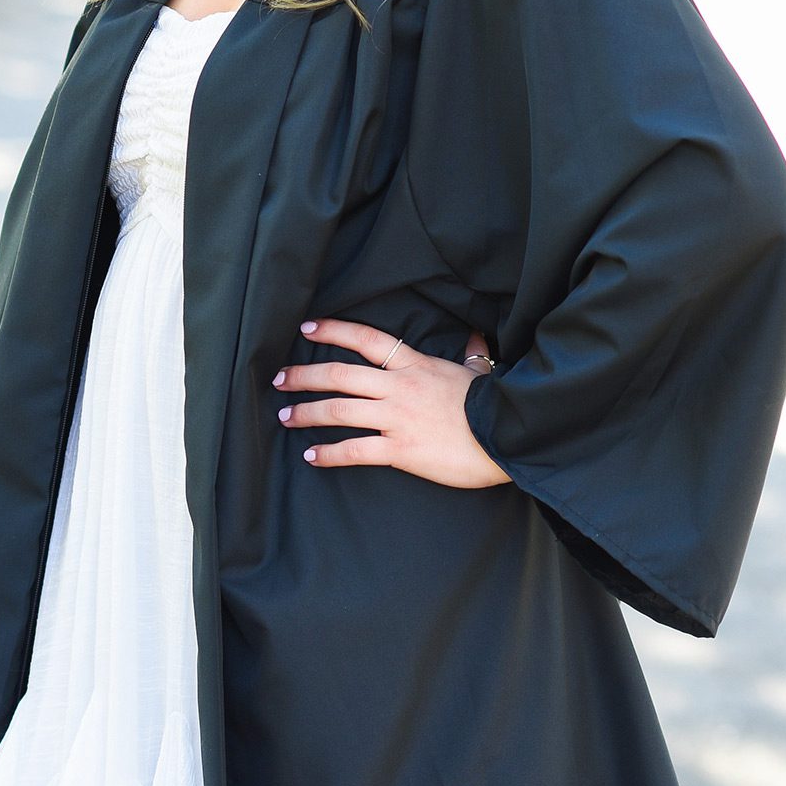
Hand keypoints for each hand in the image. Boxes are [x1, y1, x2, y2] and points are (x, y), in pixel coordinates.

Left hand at [273, 317, 513, 489]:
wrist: (507, 438)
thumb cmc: (493, 405)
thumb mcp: (478, 372)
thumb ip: (471, 353)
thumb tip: (476, 337)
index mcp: (415, 364)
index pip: (366, 339)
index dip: (333, 330)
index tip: (307, 328)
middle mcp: (399, 386)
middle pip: (340, 374)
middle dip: (304, 375)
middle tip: (278, 379)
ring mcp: (397, 418)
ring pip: (340, 410)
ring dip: (307, 412)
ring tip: (285, 417)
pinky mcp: (401, 450)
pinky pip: (356, 450)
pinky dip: (330, 453)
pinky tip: (312, 456)